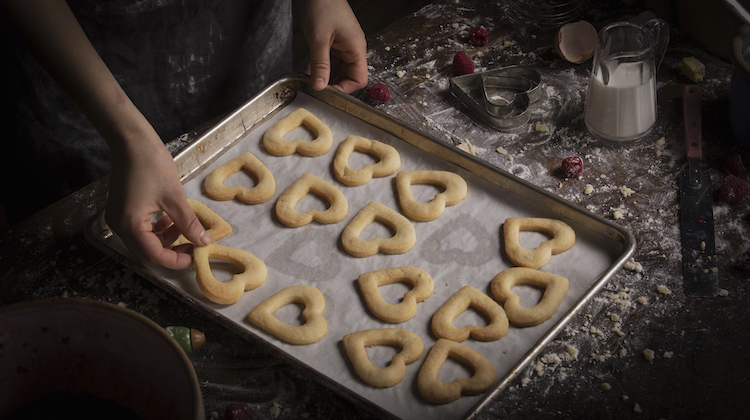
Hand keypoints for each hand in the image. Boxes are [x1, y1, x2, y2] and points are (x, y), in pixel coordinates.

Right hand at [2, 0, 208, 269]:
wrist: (131, 140)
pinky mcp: (121, 211)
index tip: (197, 257)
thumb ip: (188, 223)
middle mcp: (119, 227)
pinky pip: (141, 229)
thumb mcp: (175, 196)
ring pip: (145, 242)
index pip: (154, 256)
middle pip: (147, 253)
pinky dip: (158, 229)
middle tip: (195, 246)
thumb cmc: (152, 163)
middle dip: (173, 251)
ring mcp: (118, 218)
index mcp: (130, 225)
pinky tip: (172, 218)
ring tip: (185, 227)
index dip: (178, 260)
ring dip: (166, 239)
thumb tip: (202, 242)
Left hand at [295, 0, 367, 92]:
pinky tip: (303, 71)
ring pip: (333, 69)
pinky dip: (315, 66)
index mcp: (356, 47)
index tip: (328, 94)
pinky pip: (325, 59)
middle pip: (346, 75)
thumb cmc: (322, 4)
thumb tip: (320, 86)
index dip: (345, 89)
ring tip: (306, 82)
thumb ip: (320, 65)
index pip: (358, 78)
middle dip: (330, 83)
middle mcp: (351, 47)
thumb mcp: (319, 38)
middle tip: (314, 90)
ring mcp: (340, 44)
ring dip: (320, 75)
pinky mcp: (330, 40)